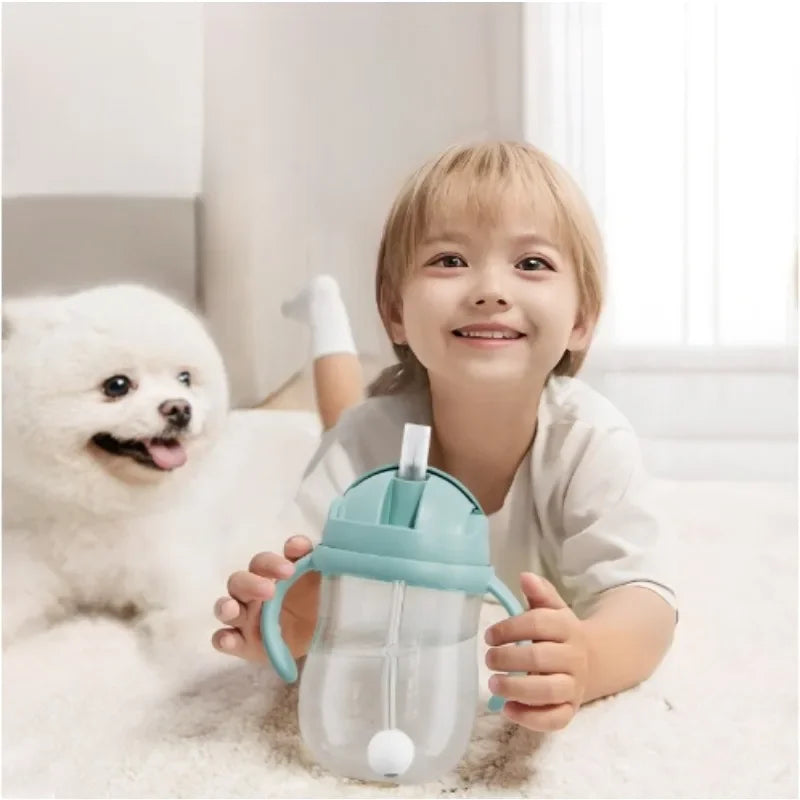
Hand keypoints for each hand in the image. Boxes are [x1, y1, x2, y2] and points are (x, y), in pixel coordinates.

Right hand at [211, 535, 318, 662]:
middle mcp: (251, 594)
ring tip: (232, 608)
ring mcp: (244, 620)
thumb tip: (298, 544)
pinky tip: (229, 639)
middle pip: (238, 582)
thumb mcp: (315, 577)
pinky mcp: (242, 645)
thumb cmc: (312, 600)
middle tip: (269, 591)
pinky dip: (223, 639)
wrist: (319, 635)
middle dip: (250, 584)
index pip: (261, 563)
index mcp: (267, 576)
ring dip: (226, 607)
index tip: (289, 570)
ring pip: (224, 608)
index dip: (271, 564)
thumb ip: (307, 556)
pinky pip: (223, 640)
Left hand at [484, 572, 588, 731]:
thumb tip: (525, 576)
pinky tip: (508, 709)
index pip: (539, 623)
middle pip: (540, 658)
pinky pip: (554, 719)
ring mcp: (574, 686)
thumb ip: (540, 594)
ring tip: (493, 684)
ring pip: (548, 691)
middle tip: (488, 659)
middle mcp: (574, 657)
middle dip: (508, 659)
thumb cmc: (559, 635)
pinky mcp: (571, 710)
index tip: (489, 635)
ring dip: (516, 689)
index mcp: (568, 628)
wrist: (591, 662)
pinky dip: (530, 718)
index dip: (510, 628)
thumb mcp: (553, 610)